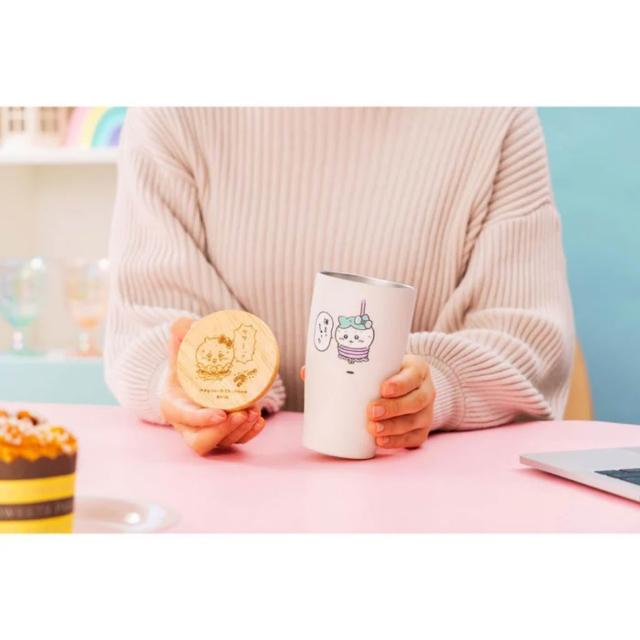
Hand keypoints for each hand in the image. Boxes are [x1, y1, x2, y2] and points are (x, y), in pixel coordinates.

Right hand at [160, 317, 265, 454]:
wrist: (187, 381)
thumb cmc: (183, 368)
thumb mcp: (179, 351)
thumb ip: (180, 336)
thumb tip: (185, 324)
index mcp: (174, 406)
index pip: (186, 418)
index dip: (202, 419)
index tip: (220, 413)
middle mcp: (188, 426)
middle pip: (202, 441)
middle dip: (223, 431)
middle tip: (242, 413)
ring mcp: (206, 432)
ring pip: (223, 442)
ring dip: (240, 430)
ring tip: (254, 412)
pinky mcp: (222, 433)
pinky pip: (236, 440)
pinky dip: (249, 433)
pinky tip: (259, 420)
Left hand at [366, 355, 434, 448]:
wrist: (405, 389)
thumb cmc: (386, 374)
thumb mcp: (382, 364)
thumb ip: (365, 367)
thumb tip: (330, 376)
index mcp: (418, 369)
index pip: (414, 375)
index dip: (400, 384)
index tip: (383, 389)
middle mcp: (427, 390)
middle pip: (416, 401)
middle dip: (393, 408)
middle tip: (371, 411)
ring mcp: (426, 412)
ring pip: (414, 421)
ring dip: (392, 427)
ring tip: (373, 429)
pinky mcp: (422, 430)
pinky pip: (412, 439)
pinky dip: (396, 441)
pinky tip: (381, 441)